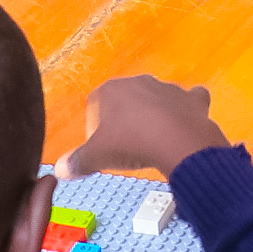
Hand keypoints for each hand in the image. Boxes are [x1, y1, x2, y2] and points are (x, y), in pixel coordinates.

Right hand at [59, 75, 230, 179]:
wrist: (177, 141)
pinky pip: (188, 101)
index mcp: (111, 90)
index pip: (95, 105)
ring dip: (153, 117)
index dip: (94, 128)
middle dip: (123, 121)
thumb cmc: (131, 143)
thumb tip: (60, 170)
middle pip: (126, 101)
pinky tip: (183, 126)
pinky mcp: (192, 98)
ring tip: (152, 143)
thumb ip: (77, 161)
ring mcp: (168, 88)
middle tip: (124, 148)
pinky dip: (186, 111)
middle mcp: (139, 82)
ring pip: (156, 99)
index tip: (100, 149)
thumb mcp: (97, 156)